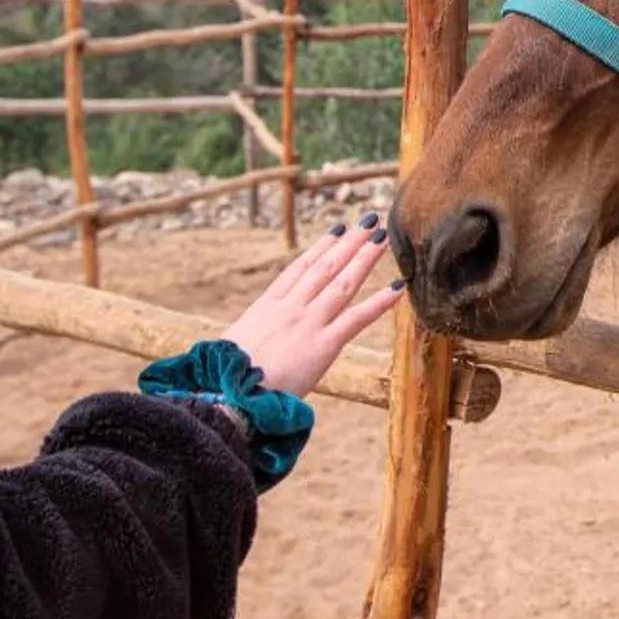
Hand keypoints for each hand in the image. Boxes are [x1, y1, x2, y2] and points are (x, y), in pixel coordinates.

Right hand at [215, 216, 402, 397]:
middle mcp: (289, 309)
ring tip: (383, 237)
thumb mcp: (230, 350)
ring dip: (365, 258)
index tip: (337, 230)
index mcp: (264, 308)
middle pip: (324, 268)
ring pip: (343, 284)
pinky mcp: (323, 345)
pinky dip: (380, 302)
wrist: (225, 396)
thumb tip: (240, 348)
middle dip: (349, 243)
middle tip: (369, 222)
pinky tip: (398, 287)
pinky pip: (357, 319)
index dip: (320, 249)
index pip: (297, 271)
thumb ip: (245, 341)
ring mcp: (307, 324)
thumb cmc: (220, 380)